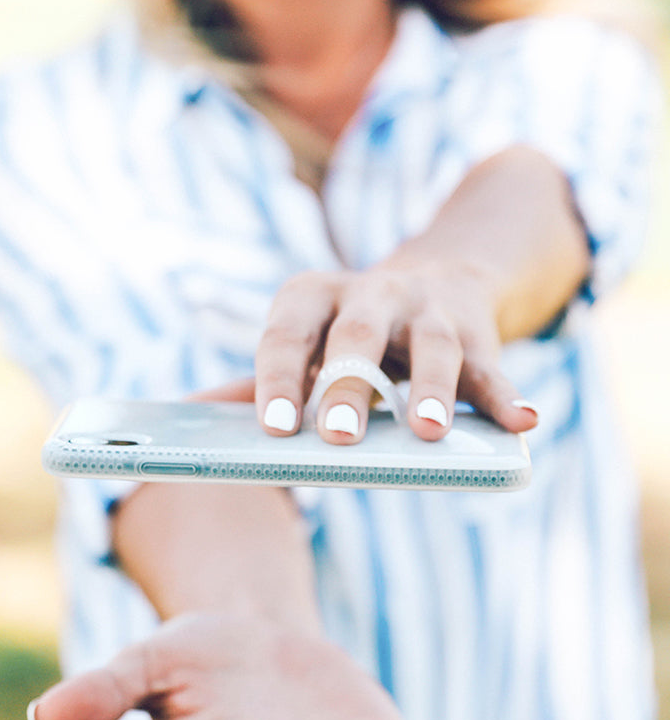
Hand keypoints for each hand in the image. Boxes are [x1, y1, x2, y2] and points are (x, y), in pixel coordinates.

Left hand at [253, 263, 538, 443]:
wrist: (435, 281)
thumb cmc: (347, 332)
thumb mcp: (306, 338)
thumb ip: (267, 377)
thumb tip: (197, 414)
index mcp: (314, 295)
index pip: (288, 333)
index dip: (280, 378)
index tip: (277, 430)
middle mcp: (372, 294)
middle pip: (358, 336)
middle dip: (349, 385)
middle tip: (340, 438)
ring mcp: (429, 311)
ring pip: (434, 347)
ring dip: (431, 390)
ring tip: (428, 433)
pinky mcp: (477, 335)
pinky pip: (492, 369)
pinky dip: (507, 397)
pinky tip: (524, 421)